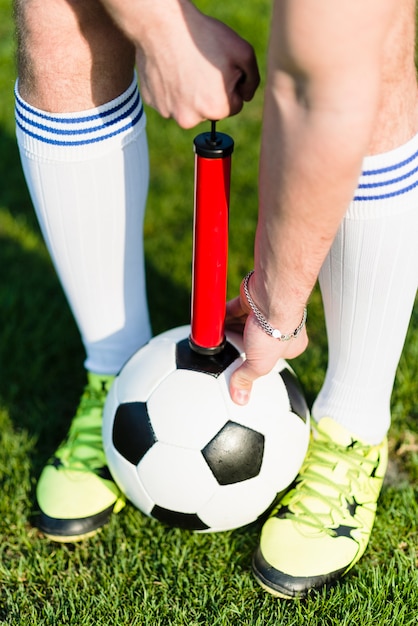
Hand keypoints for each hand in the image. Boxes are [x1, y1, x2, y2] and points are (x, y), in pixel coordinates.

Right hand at [134, 2, 259, 127]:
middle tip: (201, 66)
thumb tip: (247, 96)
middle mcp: (192, 119)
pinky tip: (171, 70)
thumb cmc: (204, 37)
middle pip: (210, 110)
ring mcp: (170, 113)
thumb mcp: (243, 52)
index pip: (233, 106)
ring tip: (186, 67)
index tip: (219, 70)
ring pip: (188, 107)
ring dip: (190, 92)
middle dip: (210, 92)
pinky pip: (169, 100)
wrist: (163, 25)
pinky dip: (172, 88)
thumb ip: (252, 79)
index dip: (230, 86)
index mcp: (217, 110)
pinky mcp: (154, 104)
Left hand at [225, 290, 307, 405]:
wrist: (272, 298)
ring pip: (241, 324)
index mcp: (290, 345)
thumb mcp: (259, 365)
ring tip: (215, 341)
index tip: (243, 367)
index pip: (270, 358)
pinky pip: (233, 310)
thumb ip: (247, 379)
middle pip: (253, 341)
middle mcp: (278, 327)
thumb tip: (240, 399)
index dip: (256, 362)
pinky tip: (213, 324)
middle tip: (224, 354)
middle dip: (239, 345)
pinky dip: (222, 317)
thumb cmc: (275, 331)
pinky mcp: (250, 300)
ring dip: (229, 331)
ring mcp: (263, 313)